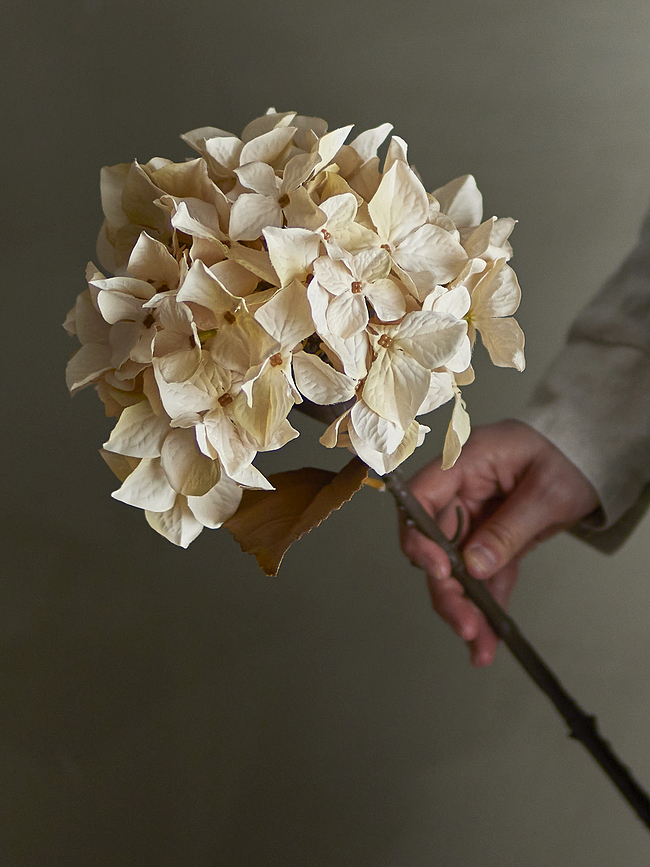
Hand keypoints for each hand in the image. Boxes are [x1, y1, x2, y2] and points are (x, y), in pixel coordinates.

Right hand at [399, 420, 599, 666]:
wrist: (590, 462)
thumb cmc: (568, 458)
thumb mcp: (546, 492)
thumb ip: (508, 528)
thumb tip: (474, 564)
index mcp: (466, 462)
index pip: (421, 497)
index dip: (420, 536)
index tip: (439, 570)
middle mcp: (460, 491)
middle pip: (433, 543)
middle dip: (445, 588)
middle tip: (464, 624)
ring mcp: (472, 516)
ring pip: (454, 567)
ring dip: (464, 606)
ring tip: (479, 643)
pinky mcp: (488, 538)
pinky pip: (482, 574)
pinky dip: (486, 603)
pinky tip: (491, 634)